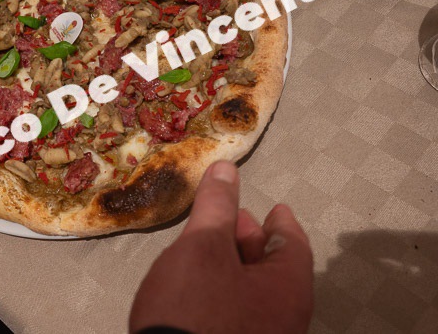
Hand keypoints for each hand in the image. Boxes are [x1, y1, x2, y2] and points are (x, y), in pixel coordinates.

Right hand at [129, 161, 312, 333]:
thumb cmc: (193, 304)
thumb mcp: (202, 245)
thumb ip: (216, 206)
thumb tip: (226, 169)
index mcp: (287, 290)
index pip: (294, 246)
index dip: (282, 222)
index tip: (276, 208)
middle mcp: (284, 319)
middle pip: (275, 271)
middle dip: (253, 241)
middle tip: (234, 219)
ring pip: (256, 294)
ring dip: (236, 266)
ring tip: (210, 246)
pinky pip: (241, 313)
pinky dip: (227, 290)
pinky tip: (201, 283)